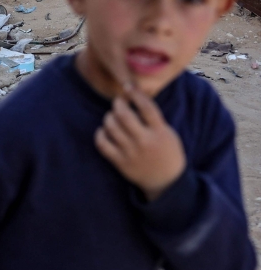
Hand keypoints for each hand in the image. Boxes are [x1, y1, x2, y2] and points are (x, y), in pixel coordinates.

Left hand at [95, 85, 185, 200]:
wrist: (166, 182)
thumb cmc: (167, 153)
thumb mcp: (168, 134)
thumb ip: (154, 119)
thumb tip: (136, 98)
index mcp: (160, 132)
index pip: (147, 108)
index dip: (135, 94)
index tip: (128, 87)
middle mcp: (145, 141)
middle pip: (124, 116)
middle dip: (118, 104)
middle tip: (118, 102)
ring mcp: (131, 152)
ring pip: (111, 128)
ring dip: (108, 118)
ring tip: (112, 117)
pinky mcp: (120, 162)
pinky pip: (103, 144)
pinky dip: (100, 134)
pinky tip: (103, 131)